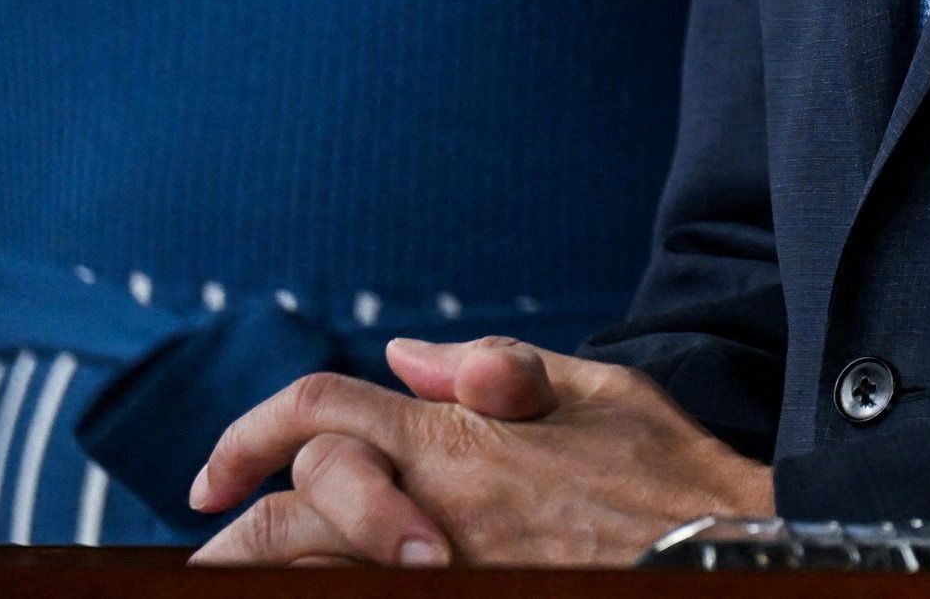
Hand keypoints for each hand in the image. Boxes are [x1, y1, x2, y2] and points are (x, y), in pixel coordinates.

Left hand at [187, 335, 775, 566]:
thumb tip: (400, 354)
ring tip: (228, 579)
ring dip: (263, 570)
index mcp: (459, 430)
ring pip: (317, 563)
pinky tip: (317, 590)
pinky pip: (367, 594)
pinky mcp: (473, 592)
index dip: (250, 433)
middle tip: (205, 546)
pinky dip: (331, 589)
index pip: (319, 408)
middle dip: (232, 529)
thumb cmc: (667, 466)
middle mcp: (439, 495)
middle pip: (296, 500)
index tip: (215, 476)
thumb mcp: (589, 388)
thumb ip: (489, 367)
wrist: (724, 543)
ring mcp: (450, 558)